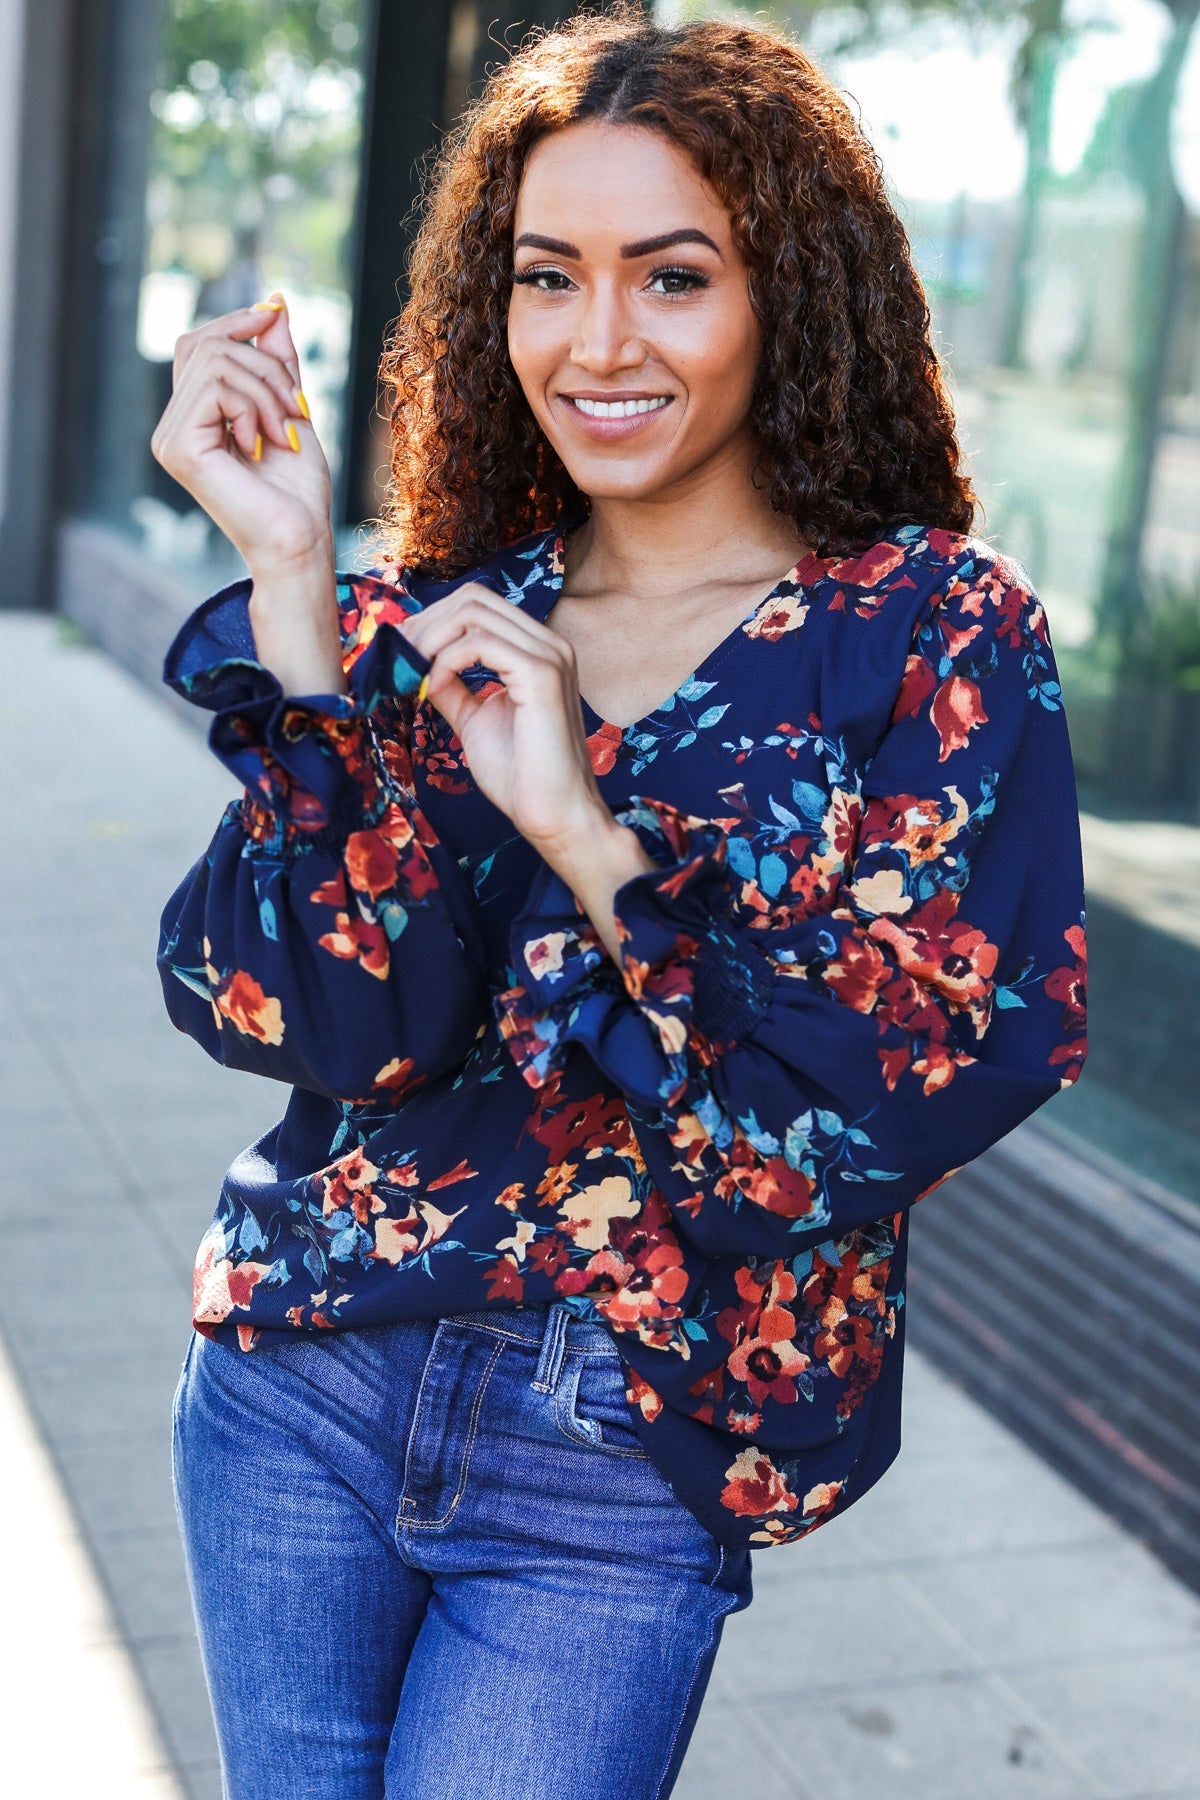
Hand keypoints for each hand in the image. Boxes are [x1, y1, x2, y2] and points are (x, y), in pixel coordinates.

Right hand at [149, 294, 331, 572]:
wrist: (301, 540)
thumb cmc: (298, 490)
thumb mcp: (290, 407)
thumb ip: (276, 359)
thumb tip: (274, 301)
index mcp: (193, 416)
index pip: (198, 342)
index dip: (236, 322)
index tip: (274, 319)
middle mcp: (172, 425)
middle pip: (209, 345)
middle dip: (267, 367)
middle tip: (296, 410)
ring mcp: (169, 436)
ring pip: (217, 362)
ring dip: (267, 391)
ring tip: (284, 433)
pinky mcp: (178, 447)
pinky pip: (217, 388)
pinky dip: (255, 408)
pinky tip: (265, 445)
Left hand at [400, 586, 652, 951]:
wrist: (554, 816)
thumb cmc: (522, 777)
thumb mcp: (474, 720)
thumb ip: (451, 688)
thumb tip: (417, 666)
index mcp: (538, 651)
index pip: (478, 606)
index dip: (433, 620)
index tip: (401, 651)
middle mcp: (549, 644)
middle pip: (474, 598)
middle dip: (426, 623)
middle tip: (397, 657)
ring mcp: (550, 656)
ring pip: (474, 613)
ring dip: (430, 639)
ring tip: (411, 673)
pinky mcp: (543, 676)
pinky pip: (480, 644)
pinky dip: (446, 661)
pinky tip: (433, 687)